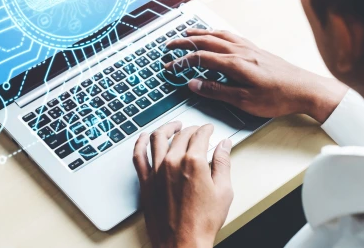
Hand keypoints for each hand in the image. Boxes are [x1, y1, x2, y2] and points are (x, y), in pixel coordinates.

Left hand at [133, 122, 233, 247]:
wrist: (182, 244)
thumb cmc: (202, 223)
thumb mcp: (223, 191)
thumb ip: (223, 163)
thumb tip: (224, 146)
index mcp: (194, 162)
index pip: (200, 135)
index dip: (206, 129)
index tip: (209, 129)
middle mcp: (173, 162)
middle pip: (181, 135)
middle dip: (191, 129)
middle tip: (196, 130)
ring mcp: (156, 171)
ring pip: (158, 138)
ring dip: (167, 128)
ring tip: (173, 126)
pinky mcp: (145, 182)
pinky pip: (139, 155)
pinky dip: (141, 142)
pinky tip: (145, 137)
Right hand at [166, 29, 347, 122]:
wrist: (306, 88)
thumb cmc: (278, 97)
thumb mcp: (244, 101)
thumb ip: (216, 91)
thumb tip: (194, 84)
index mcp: (235, 64)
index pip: (201, 58)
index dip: (182, 62)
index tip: (170, 67)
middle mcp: (240, 51)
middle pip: (206, 41)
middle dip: (185, 41)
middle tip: (170, 44)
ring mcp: (249, 48)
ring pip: (219, 35)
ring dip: (200, 33)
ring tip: (187, 33)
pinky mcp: (256, 49)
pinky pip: (231, 35)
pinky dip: (217, 32)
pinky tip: (216, 35)